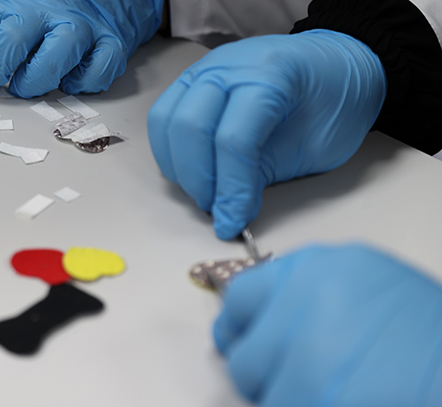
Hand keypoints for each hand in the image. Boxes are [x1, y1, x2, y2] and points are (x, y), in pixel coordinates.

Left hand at [0, 0, 164, 98]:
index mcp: (7, 3)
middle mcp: (41, 12)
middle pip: (8, 43)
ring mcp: (78, 26)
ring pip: (54, 61)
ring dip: (35, 82)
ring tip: (27, 83)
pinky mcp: (111, 41)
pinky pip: (96, 72)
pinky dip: (82, 83)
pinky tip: (71, 78)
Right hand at [148, 30, 385, 239]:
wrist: (336, 66)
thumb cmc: (334, 104)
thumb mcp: (315, 146)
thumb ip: (267, 170)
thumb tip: (228, 206)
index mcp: (271, 75)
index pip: (234, 139)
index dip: (230, 188)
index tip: (232, 222)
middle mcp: (228, 66)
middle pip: (190, 126)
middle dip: (198, 179)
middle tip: (215, 208)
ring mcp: (204, 69)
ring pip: (166, 121)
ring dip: (178, 166)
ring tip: (203, 192)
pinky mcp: (190, 81)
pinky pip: (162, 116)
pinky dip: (169, 150)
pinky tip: (191, 171)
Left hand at [214, 244, 441, 405]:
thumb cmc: (434, 341)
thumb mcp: (379, 291)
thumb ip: (318, 297)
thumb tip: (271, 322)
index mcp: (322, 269)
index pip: (245, 294)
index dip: (241, 324)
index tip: (239, 340)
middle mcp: (304, 302)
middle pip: (244, 350)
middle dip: (260, 373)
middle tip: (286, 385)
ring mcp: (305, 353)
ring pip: (260, 391)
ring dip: (284, 400)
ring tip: (328, 395)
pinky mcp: (308, 397)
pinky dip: (299, 406)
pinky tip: (335, 404)